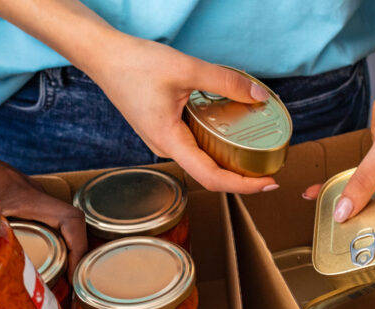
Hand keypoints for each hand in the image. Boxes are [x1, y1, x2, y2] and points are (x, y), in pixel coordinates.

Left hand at [0, 137, 87, 271]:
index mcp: (24, 196)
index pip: (70, 219)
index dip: (80, 248)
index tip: (74, 274)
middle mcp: (32, 195)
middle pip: (71, 227)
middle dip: (76, 258)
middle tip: (68, 289)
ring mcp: (27, 197)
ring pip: (59, 226)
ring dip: (64, 252)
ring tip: (56, 284)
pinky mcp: (18, 200)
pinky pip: (44, 223)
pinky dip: (48, 244)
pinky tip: (34, 266)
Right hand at [85, 39, 280, 194]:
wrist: (105, 56)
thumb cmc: (135, 64)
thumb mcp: (187, 68)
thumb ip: (225, 82)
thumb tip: (258, 95)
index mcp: (169, 141)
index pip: (212, 178)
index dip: (243, 186)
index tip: (267, 184)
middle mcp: (165, 147)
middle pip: (209, 173)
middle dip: (242, 174)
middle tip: (270, 167)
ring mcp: (163, 140)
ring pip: (201, 158)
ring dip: (229, 157)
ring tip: (256, 149)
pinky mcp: (163, 129)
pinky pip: (193, 143)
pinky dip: (215, 141)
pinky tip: (230, 128)